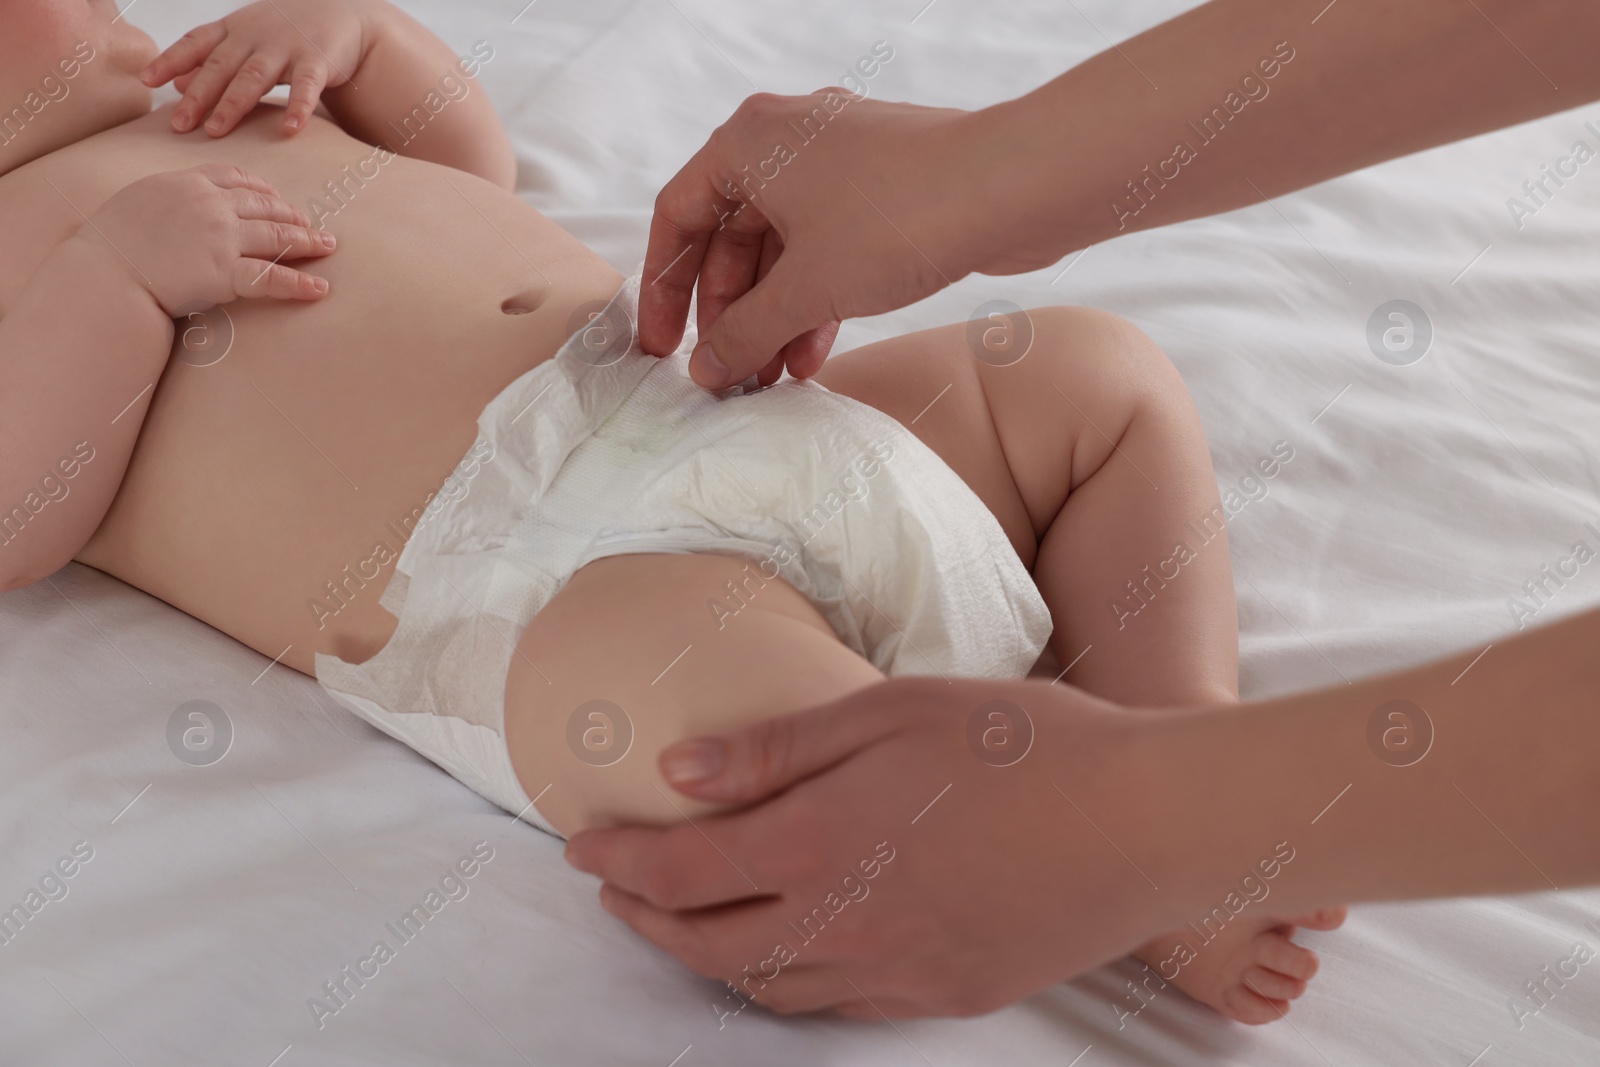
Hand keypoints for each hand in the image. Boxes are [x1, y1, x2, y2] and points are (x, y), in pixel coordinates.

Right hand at [80, 165, 334, 315]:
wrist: (101, 273)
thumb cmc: (110, 243)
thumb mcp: (139, 201)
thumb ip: (170, 199)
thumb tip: (182, 207)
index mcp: (188, 183)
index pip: (236, 178)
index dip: (263, 188)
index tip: (277, 197)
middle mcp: (210, 204)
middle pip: (265, 205)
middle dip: (293, 215)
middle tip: (314, 225)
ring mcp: (220, 237)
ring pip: (277, 236)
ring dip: (308, 241)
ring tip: (327, 246)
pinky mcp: (225, 272)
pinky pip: (272, 278)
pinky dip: (299, 284)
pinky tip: (319, 290)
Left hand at [139, 0, 371, 136]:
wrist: (341, 11)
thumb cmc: (285, 30)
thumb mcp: (244, 38)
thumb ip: (211, 61)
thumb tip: (174, 85)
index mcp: (233, 30)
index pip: (196, 43)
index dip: (170, 60)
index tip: (146, 81)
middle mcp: (255, 36)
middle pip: (220, 66)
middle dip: (198, 95)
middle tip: (178, 125)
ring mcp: (286, 47)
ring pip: (254, 76)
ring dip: (234, 104)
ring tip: (216, 130)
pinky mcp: (318, 60)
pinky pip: (307, 86)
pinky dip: (298, 107)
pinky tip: (290, 129)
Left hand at [564, 677, 1182, 1017]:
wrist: (1148, 824)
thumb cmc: (1024, 745)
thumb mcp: (891, 713)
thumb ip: (775, 749)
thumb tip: (675, 775)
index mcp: (822, 844)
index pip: (680, 873)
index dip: (618, 863)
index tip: (581, 847)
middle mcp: (844, 924)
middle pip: (706, 946)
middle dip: (643, 921)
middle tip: (612, 892)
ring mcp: (896, 973)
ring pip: (767, 987)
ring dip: (705, 959)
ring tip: (682, 923)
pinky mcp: (944, 995)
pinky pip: (838, 1005)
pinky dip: (785, 982)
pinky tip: (787, 952)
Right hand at [639, 91, 987, 389]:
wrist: (1012, 189)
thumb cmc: (900, 216)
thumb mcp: (806, 288)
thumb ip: (744, 333)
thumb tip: (706, 370)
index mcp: (750, 141)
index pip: (678, 217)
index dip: (664, 290)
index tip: (663, 347)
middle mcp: (789, 141)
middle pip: (731, 237)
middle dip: (729, 314)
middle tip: (727, 373)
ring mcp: (839, 163)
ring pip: (783, 249)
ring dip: (774, 316)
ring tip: (772, 379)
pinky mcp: (882, 191)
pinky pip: (827, 250)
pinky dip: (814, 300)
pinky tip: (813, 356)